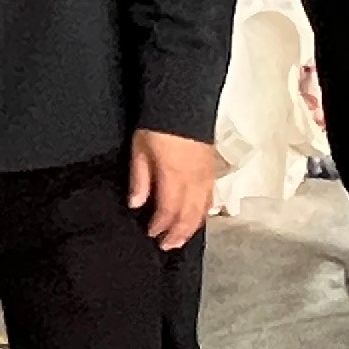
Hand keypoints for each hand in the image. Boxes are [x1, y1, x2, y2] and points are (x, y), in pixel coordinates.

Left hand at [127, 130, 219, 250]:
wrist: (184, 102)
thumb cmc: (157, 125)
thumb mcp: (140, 149)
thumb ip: (140, 178)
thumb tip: (136, 204)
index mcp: (174, 176)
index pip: (168, 211)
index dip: (160, 226)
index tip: (150, 234)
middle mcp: (194, 181)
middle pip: (189, 216)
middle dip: (178, 234)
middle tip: (167, 246)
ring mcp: (207, 177)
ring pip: (203, 211)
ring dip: (191, 228)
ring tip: (181, 239)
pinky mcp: (213, 171)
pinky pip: (211, 199)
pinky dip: (204, 213)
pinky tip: (197, 218)